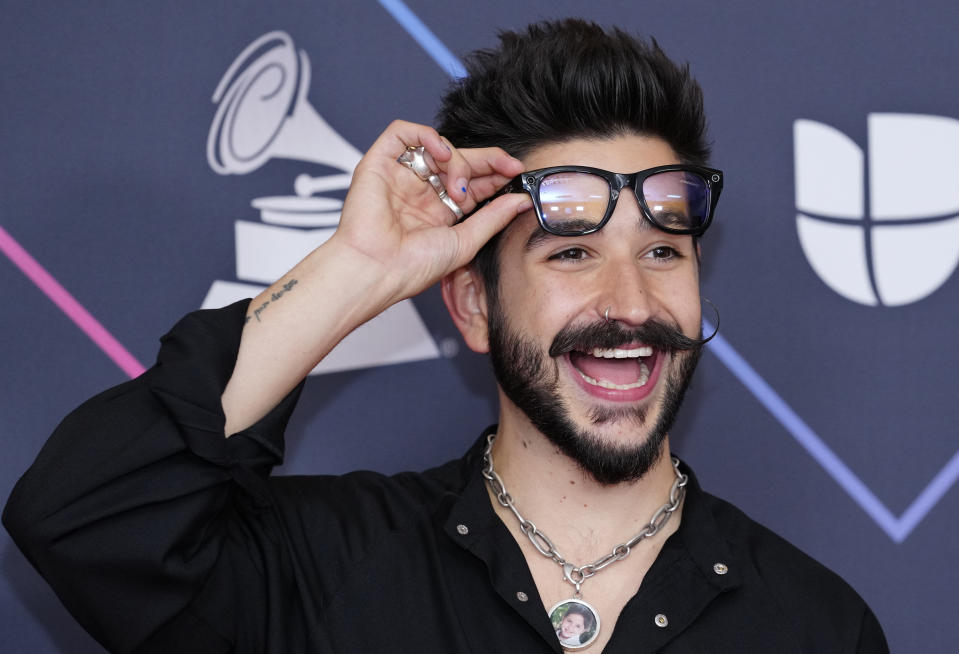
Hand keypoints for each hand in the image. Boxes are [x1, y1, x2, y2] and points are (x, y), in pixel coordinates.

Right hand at [332, 120, 530, 307]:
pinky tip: (442, 154)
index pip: (472, 181)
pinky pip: (402, 133)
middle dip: (486, 161)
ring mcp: (400, 176)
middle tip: (506, 167)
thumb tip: (522, 200)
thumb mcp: (466, 241)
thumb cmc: (412, 267)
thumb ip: (494, 217)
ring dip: (456, 159)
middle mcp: (420, 192)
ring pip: (436, 147)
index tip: (516, 173)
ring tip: (458, 185)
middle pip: (458, 161)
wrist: (377, 271)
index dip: (494, 173)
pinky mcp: (378, 164)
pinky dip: (426, 135)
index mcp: (440, 212)